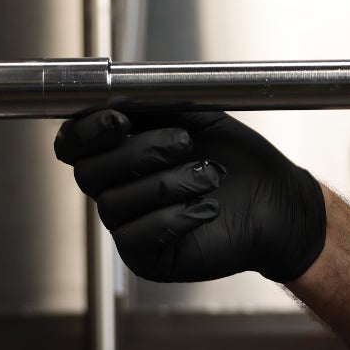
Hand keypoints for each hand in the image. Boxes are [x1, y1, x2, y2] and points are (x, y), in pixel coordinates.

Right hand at [54, 104, 325, 283]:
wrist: (275, 202)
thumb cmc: (237, 162)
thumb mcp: (195, 117)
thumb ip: (153, 104)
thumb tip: (117, 92)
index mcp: (120, 152)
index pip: (73, 145)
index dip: (86, 132)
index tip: (119, 119)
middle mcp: (117, 189)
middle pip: (88, 172)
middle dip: (137, 153)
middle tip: (182, 144)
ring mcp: (128, 225)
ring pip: (115, 204)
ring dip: (166, 184)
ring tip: (209, 176)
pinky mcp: (146, 257)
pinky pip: (135, 238)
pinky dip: (173, 218)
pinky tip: (206, 208)